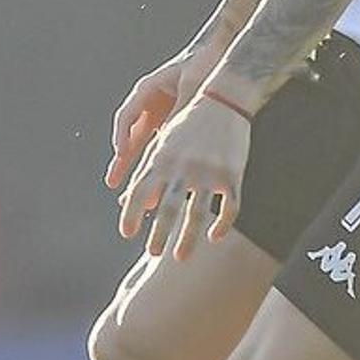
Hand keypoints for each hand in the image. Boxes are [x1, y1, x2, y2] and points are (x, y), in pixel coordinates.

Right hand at [104, 46, 219, 190]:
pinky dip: (160, 162)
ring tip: (132, 193)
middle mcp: (148, 103)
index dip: (122, 136)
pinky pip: (162, 145)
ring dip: (140, 167)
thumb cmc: (202, 62)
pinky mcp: (171, 121)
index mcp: (146, 89)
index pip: (126, 116)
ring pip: (145, 144)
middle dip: (123, 161)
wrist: (218, 51)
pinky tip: (160, 182)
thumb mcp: (191, 87)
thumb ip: (182, 112)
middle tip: (113, 183)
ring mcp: (159, 113)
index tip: (122, 153)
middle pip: (131, 136)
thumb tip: (178, 139)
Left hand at [117, 95, 250, 260]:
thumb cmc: (188, 126)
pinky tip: (213, 238)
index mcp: (162, 159)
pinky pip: (228, 207)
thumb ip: (148, 173)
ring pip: (196, 213)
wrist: (223, 101)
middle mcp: (183, 167)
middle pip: (168, 207)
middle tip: (151, 253)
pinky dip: (221, 225)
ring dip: (186, 239)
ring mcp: (209, 172)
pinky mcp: (232, 174)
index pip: (141, 191)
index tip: (127, 233)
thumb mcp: (164, 145)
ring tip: (179, 258)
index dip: (132, 213)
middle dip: (158, 233)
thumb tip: (128, 202)